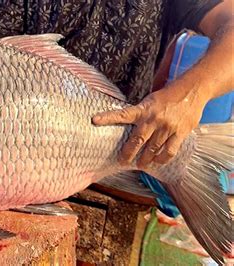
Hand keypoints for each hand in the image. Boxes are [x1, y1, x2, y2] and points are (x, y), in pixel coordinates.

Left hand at [92, 87, 207, 167]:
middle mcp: (153, 119)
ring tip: (141, 164)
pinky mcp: (180, 133)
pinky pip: (169, 151)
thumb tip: (124, 125)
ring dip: (146, 159)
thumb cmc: (167, 97)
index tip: (94, 120)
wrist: (191, 91)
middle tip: (123, 161)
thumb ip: (139, 114)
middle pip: (137, 140)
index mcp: (143, 109)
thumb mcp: (149, 101)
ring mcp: (167, 127)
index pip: (122, 114)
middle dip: (128, 153)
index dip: (108, 117)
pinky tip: (158, 161)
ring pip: (153, 149)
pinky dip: (162, 159)